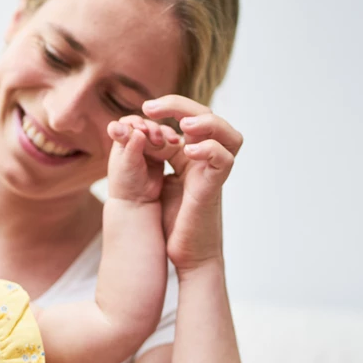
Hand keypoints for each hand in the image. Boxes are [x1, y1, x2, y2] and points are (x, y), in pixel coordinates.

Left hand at [106, 115, 180, 202]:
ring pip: (158, 131)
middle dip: (153, 129)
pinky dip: (172, 140)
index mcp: (122, 139)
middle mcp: (135, 139)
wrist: (138, 201)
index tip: (142, 130)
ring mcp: (149, 146)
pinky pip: (168, 141)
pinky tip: (176, 143)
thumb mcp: (128, 164)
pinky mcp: (162, 153)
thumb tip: (138, 131)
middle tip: (157, 139)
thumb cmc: (126, 183)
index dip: (136, 123)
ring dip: (164, 133)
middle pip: (146, 124)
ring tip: (169, 141)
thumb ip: (132, 147)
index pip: (128, 123)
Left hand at [141, 95, 242, 272]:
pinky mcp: (214, 189)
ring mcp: (213, 173)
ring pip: (228, 134)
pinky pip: (224, 160)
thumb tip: (134, 133)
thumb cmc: (173, 224)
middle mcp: (206, 160)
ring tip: (184, 125)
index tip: (143, 109)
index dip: (169, 107)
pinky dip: (210, 150)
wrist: (186, 257)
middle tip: (151, 107)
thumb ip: (152, 158)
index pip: (189, 117)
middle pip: (208, 116)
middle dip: (180, 105)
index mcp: (190, 155)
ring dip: (207, 123)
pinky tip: (189, 150)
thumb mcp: (157, 182)